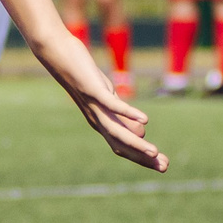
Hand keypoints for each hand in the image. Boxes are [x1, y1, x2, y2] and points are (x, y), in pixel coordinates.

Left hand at [30, 30, 166, 172]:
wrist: (58, 55)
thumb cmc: (85, 75)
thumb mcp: (108, 97)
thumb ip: (122, 115)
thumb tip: (142, 132)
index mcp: (100, 123)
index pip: (122, 147)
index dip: (141, 157)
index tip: (162, 165)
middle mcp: (97, 120)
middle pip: (120, 145)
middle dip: (142, 157)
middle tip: (165, 167)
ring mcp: (94, 106)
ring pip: (116, 131)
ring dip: (136, 144)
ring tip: (155, 152)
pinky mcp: (94, 90)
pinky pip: (112, 105)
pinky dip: (129, 114)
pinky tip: (146, 119)